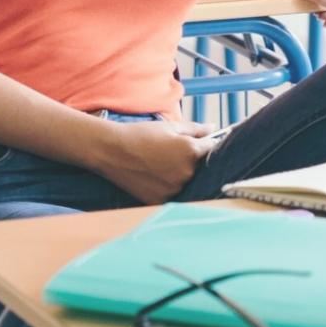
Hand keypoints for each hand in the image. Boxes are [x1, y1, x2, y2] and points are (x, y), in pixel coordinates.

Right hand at [93, 120, 218, 204]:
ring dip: (181, 175)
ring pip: (187, 182)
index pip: (212, 149)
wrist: (112, 151)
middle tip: (171, 154)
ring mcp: (175, 188)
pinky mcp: (162, 200)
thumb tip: (213, 127)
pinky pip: (173, 193)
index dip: (206, 146)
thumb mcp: (170, 127)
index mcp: (192, 151)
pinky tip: (155, 176)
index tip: (200, 145)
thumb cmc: (141, 135)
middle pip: (200, 168)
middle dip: (193, 161)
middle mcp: (187, 172)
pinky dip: (169, 187)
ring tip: (160, 165)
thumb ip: (196, 129)